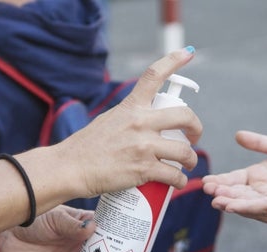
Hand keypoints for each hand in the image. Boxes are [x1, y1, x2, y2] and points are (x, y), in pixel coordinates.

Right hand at [58, 47, 202, 197]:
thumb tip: (148, 121)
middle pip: (185, 116)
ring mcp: (143, 146)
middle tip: (194, 137)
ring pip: (184, 152)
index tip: (187, 53)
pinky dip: (179, 181)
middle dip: (196, 128)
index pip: (154, 75)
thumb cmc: (86, 147)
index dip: (174, 60)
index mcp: (131, 106)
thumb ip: (130, 117)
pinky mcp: (144, 170)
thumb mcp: (109, 120)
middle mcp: (140, 122)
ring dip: (191, 160)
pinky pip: (174, 175)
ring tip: (187, 165)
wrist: (71, 168)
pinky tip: (177, 182)